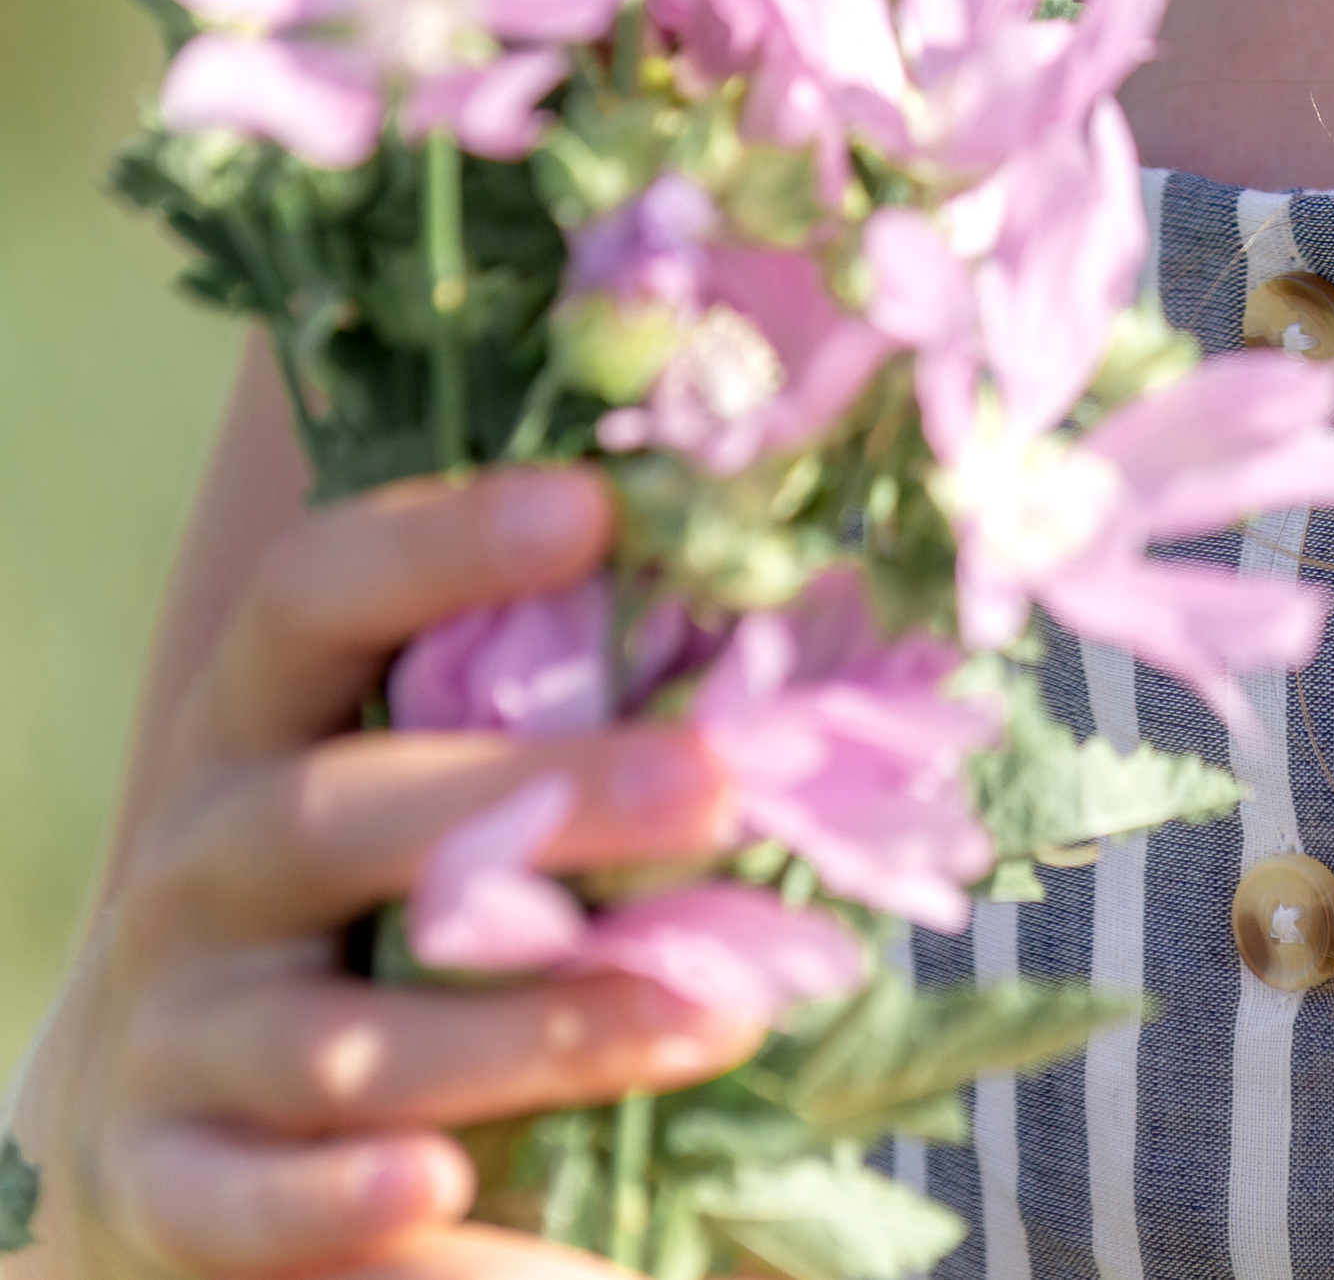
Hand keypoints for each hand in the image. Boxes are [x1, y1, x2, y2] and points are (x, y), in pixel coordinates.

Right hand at [18, 462, 762, 1279]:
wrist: (170, 1126)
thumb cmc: (356, 911)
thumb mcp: (409, 793)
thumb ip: (538, 719)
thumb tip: (786, 664)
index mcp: (253, 725)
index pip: (312, 591)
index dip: (439, 540)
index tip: (596, 505)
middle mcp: (199, 864)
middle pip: (336, 813)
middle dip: (538, 799)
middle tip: (720, 782)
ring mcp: (176, 1032)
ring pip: (337, 1036)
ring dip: (526, 1029)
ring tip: (705, 1019)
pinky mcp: (167, 1188)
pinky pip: (247, 1205)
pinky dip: (343, 1207)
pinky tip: (444, 1188)